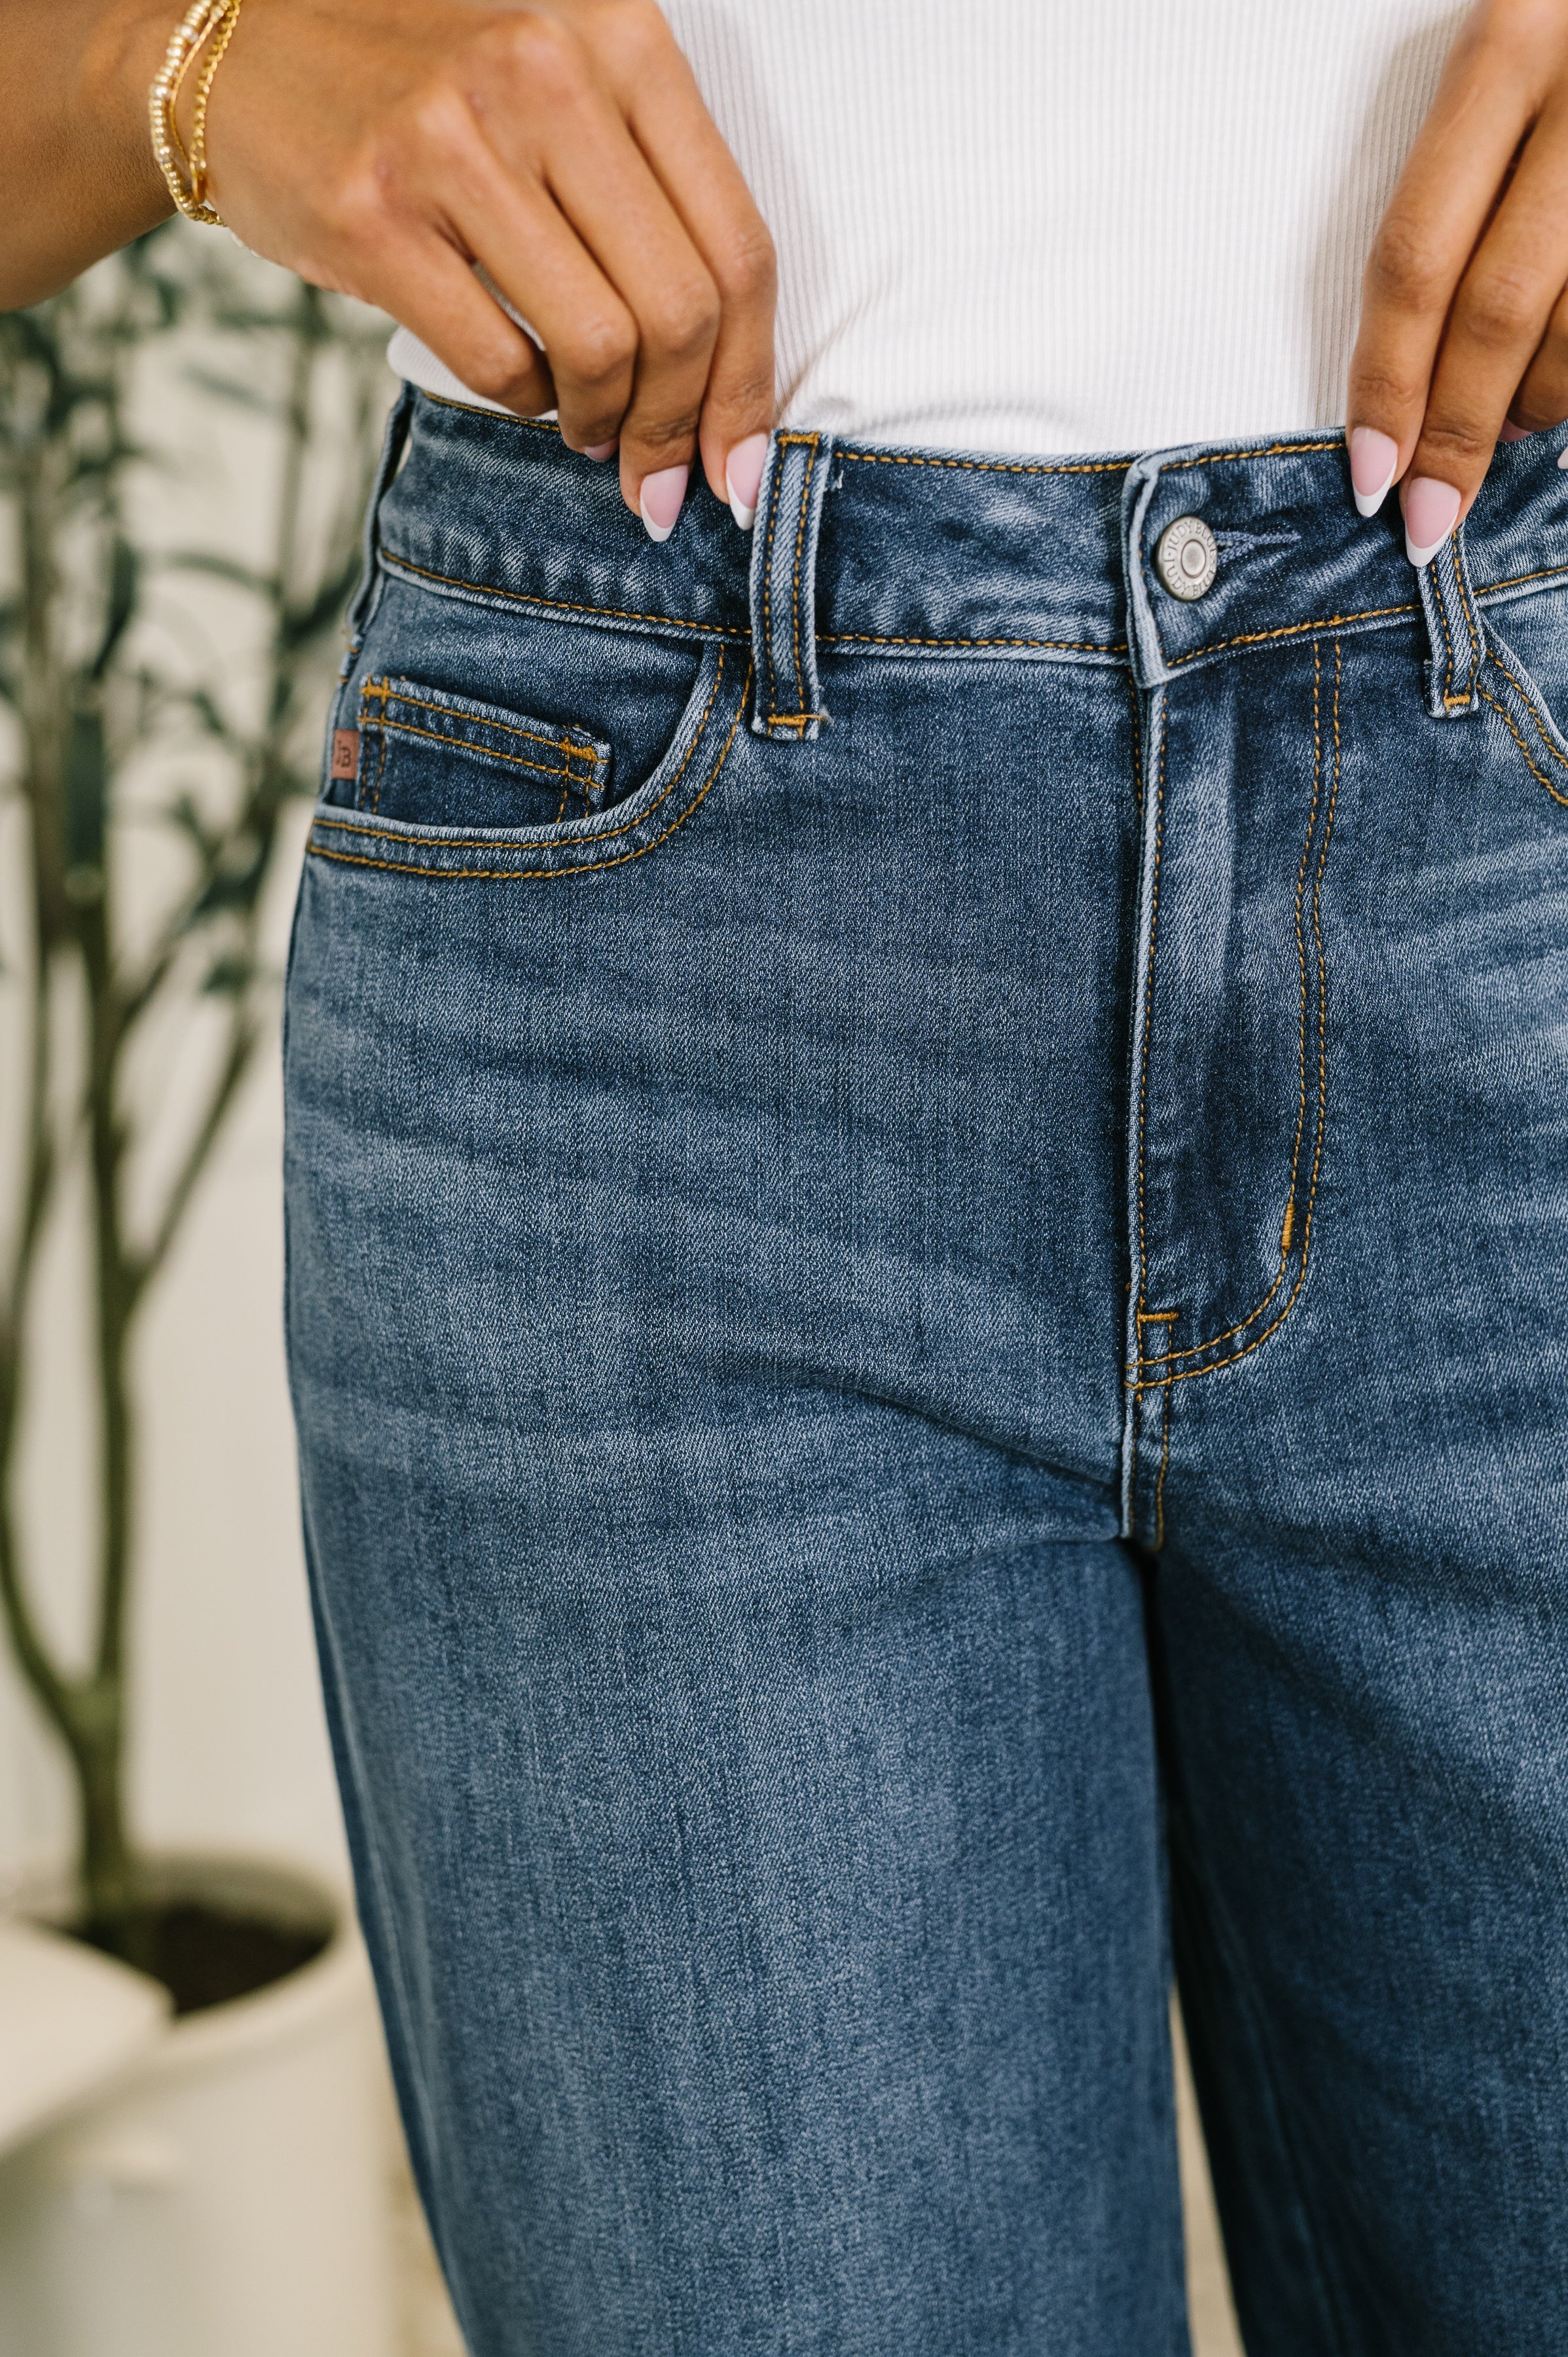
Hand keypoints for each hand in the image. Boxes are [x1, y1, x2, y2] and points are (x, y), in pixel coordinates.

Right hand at [196, 0, 775, 535]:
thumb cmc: (426, 96)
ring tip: (589, 432)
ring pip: (600, 346)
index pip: (737, 246)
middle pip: (680, 311)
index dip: (753, 381)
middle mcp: (544, 73)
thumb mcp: (564, 95)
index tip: (742, 463)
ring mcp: (454, 141)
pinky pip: (500, 364)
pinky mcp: (375, 215)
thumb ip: (653, 198)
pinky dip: (528, 404)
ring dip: (605, 423)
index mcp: (620, 36)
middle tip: (664, 480)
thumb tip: (730, 376)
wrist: (238, 60)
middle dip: (682, 427)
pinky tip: (524, 391)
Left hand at [1346, 0, 1567, 563]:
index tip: (1369, 477)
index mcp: (1505, 45)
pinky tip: (1562, 422)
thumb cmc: (1563, 34)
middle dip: (1456, 433)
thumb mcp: (1505, 61)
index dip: (1387, 383)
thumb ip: (1461, 194)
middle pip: (1500, 308)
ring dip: (1536, 409)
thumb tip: (1411, 371)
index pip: (1416, 256)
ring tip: (1507, 429)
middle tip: (1429, 518)